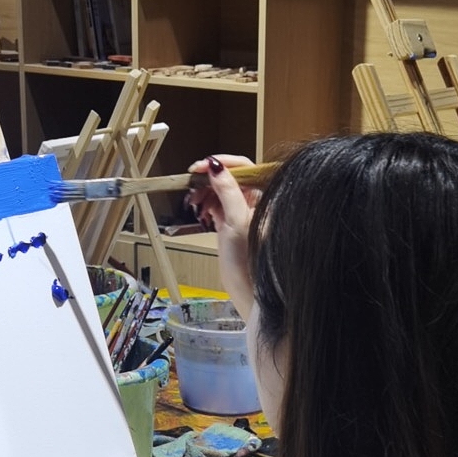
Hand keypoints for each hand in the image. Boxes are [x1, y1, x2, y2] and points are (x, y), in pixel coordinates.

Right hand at [186, 155, 257, 317]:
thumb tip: (215, 166)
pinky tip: (201, 212)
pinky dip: (207, 205)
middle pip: (230, 177)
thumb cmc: (250, 262)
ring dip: (205, 192)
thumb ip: (227, 191)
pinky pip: (218, 206)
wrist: (250, 292)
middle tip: (193, 185)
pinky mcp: (232, 225)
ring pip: (221, 191)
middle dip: (210, 179)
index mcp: (264, 197)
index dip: (222, 163)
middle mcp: (256, 202)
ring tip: (195, 202)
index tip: (201, 167)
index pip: (244, 167)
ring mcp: (243, 213)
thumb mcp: (236, 221)